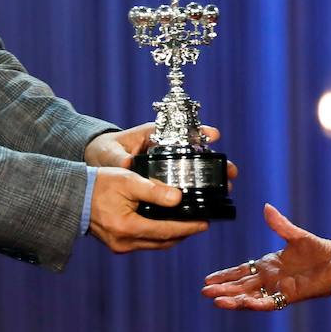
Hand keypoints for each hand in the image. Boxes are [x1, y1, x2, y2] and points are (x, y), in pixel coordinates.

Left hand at [84, 123, 238, 184]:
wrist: (99, 163)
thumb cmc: (104, 151)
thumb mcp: (108, 152)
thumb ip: (116, 157)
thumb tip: (127, 163)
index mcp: (155, 135)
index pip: (183, 129)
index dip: (201, 131)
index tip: (215, 135)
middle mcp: (166, 149)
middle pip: (197, 153)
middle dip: (216, 161)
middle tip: (231, 171)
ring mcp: (166, 165)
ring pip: (194, 170)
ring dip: (211, 178)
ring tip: (226, 188)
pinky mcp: (163, 180)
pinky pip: (183, 184)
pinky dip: (195, 191)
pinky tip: (205, 202)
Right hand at [90, 167, 208, 251]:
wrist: (73, 196)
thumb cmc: (99, 184)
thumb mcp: (129, 181)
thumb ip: (155, 190)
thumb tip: (178, 198)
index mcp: (127, 228)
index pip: (167, 231)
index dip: (189, 228)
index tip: (205, 223)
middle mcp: (124, 242)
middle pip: (163, 242)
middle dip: (184, 234)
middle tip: (201, 223)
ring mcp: (120, 246)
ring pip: (155, 245)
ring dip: (172, 236)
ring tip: (189, 224)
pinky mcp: (117, 244)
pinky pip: (145, 243)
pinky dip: (159, 236)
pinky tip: (168, 225)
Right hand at [202, 203, 330, 310]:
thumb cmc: (318, 250)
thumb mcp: (296, 235)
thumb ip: (280, 224)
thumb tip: (266, 206)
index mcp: (269, 264)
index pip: (242, 271)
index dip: (225, 275)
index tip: (208, 279)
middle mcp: (270, 279)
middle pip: (241, 286)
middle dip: (223, 289)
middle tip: (205, 291)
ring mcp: (278, 289)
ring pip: (250, 297)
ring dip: (234, 299)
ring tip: (216, 300)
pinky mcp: (288, 297)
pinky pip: (269, 303)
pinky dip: (256, 304)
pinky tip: (244, 304)